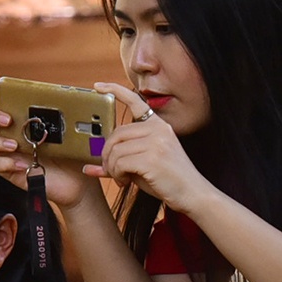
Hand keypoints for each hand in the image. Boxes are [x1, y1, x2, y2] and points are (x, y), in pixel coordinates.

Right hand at [0, 101, 98, 210]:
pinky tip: (23, 165)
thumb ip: (75, 116)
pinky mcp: (12, 171)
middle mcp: (15, 134)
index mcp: (28, 119)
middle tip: (9, 120)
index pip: (9, 101)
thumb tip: (85, 96)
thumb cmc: (75, 154)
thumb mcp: (76, 132)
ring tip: (14, 145)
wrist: (79, 182)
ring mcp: (12, 153)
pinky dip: (7, 164)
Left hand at [91, 83, 215, 213]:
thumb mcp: (142, 165)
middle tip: (111, 170)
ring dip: (112, 168)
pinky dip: (116, 174)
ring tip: (121, 178)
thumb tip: (89, 168)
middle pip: (116, 134)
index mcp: (158, 125)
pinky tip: (125, 181)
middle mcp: (158, 129)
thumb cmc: (168, 180)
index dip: (115, 91)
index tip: (98, 87)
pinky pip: (120, 163)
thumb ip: (119, 161)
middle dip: (107, 155)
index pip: (135, 101)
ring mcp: (156, 142)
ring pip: (116, 150)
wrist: (192, 193)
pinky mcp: (152, 158)